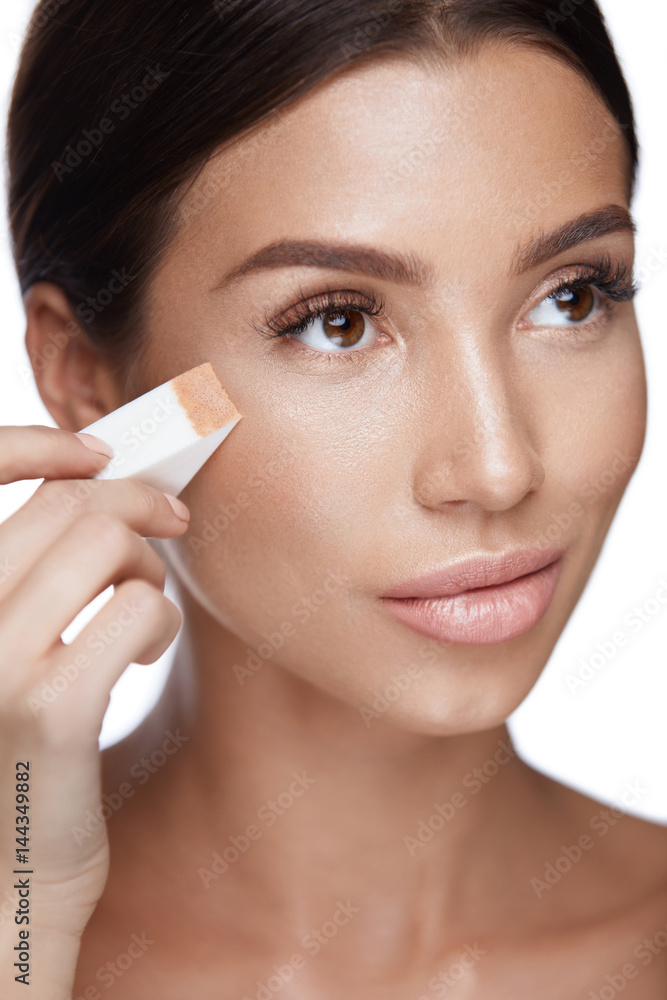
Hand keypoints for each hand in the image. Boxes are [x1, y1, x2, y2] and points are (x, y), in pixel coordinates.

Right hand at [0, 425, 188, 996]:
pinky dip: (159, 619)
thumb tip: (101, 495)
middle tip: (171, 519)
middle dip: (133, 503)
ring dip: (146, 568)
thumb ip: (30, 579)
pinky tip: (147, 649)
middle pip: (65, 506)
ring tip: (143, 610)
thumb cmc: (13, 752)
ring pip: (105, 544)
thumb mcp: (3, 650)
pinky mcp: (50, 709)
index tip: (98, 453)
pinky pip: (136, 608)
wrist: (2, 879)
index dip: (38, 445)